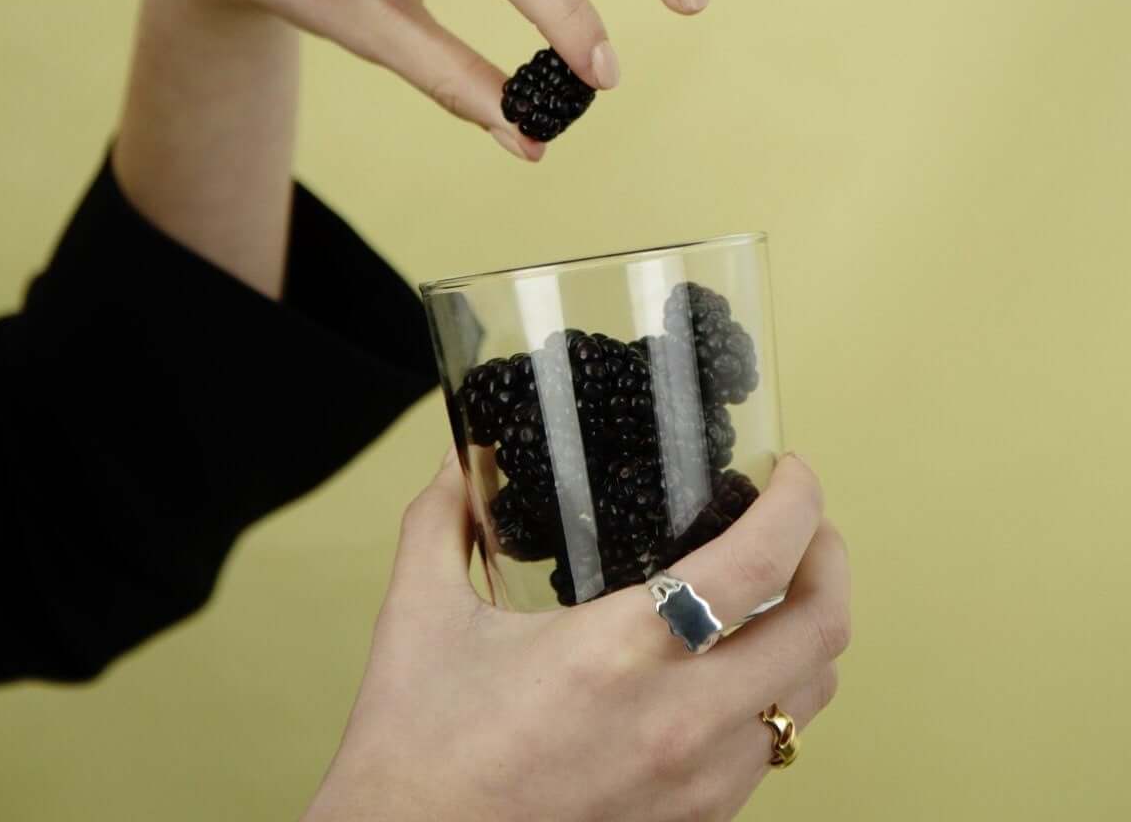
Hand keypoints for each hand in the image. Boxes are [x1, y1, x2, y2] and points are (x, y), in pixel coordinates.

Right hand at [302, 453, 848, 821]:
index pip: (757, 565)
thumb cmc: (416, 750)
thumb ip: (441, 522)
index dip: (796, 502)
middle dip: (829, 558)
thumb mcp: (417, 615)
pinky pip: (773, 746)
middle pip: (822, 632)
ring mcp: (697, 785)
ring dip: (810, 628)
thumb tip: (462, 459)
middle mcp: (680, 723)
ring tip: (776, 588)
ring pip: (812, 696)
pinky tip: (732, 665)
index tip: (789, 469)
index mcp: (619, 654)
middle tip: (800, 522)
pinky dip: (779, 690)